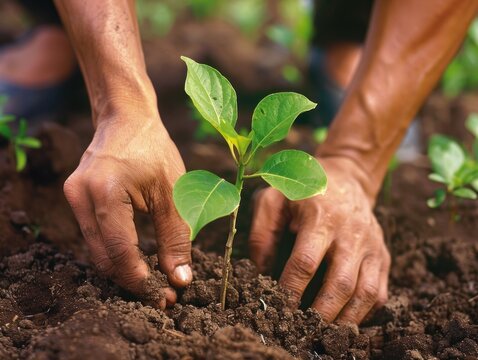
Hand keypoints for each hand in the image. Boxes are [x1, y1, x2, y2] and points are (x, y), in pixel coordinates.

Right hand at [64, 111, 191, 306]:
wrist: (127, 118)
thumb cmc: (154, 150)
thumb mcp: (174, 192)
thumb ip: (177, 237)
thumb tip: (180, 280)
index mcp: (106, 191)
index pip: (121, 252)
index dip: (142, 280)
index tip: (165, 298)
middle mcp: (80, 196)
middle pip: (104, 257)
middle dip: (133, 280)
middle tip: (162, 294)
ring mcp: (73, 197)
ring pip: (97, 251)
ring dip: (124, 269)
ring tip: (154, 280)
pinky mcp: (75, 198)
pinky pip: (94, 236)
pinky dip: (115, 252)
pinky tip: (138, 259)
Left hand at [249, 157, 390, 323]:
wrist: (345, 176)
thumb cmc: (301, 189)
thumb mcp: (272, 199)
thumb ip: (261, 233)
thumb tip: (260, 273)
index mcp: (320, 217)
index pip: (305, 262)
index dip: (290, 289)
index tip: (276, 307)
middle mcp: (351, 232)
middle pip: (340, 283)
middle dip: (320, 313)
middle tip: (302, 331)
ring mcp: (371, 245)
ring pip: (365, 293)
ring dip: (344, 320)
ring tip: (324, 334)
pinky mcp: (382, 255)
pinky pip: (378, 292)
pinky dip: (363, 313)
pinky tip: (344, 320)